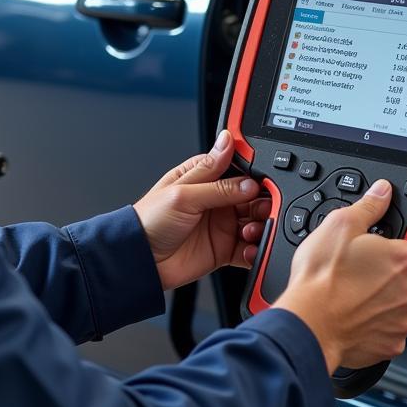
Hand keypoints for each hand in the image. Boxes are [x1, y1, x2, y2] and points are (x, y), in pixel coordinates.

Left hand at [132, 131, 267, 291]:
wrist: (140, 260)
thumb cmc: (150, 220)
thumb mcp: (182, 193)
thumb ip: (215, 178)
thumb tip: (232, 146)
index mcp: (205, 177)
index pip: (238, 168)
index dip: (255, 172)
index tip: (266, 180)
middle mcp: (216, 199)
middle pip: (252, 195)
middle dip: (262, 202)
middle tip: (261, 209)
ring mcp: (222, 224)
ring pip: (255, 221)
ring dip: (260, 226)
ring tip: (250, 232)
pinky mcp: (224, 248)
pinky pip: (249, 248)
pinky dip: (255, 250)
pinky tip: (250, 250)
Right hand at [272, 180, 406, 373]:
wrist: (309, 324)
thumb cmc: (321, 278)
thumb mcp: (339, 225)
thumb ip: (369, 206)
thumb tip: (382, 192)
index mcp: (404, 260)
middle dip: (405, 275)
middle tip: (375, 270)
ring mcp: (403, 321)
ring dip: (393, 301)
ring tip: (362, 293)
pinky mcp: (392, 346)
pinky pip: (395, 331)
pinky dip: (381, 324)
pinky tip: (359, 314)